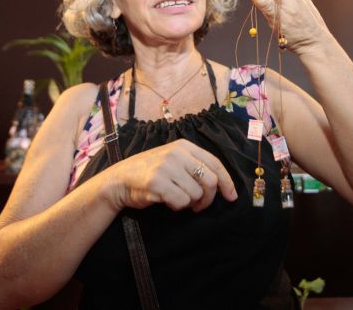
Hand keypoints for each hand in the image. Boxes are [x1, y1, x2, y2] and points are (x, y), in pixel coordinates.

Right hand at [106, 139, 236, 212]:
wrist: (120, 179)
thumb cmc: (150, 172)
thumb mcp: (173, 160)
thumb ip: (194, 166)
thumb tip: (222, 186)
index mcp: (184, 146)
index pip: (215, 163)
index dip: (227, 182)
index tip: (232, 196)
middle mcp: (177, 154)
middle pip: (210, 181)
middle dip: (209, 198)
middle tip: (199, 206)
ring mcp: (166, 167)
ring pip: (196, 194)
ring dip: (190, 203)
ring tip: (177, 199)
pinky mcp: (157, 183)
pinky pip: (181, 201)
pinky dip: (177, 206)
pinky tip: (167, 201)